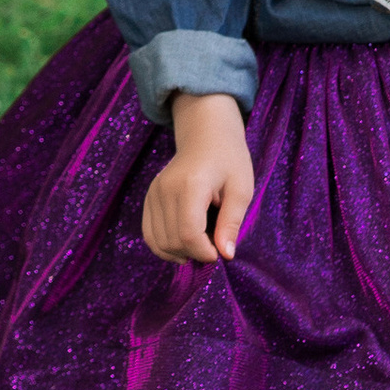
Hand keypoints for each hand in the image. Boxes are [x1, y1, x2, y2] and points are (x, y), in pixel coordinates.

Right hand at [142, 92, 254, 262]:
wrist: (206, 134)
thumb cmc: (229, 159)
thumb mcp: (241, 189)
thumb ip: (232, 222)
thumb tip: (226, 255)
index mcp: (190, 185)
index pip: (188, 233)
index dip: (204, 252)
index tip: (221, 254)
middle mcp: (165, 190)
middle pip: (172, 240)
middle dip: (195, 253)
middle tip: (215, 246)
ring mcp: (153, 193)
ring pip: (158, 242)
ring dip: (180, 252)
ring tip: (202, 244)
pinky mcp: (149, 198)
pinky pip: (149, 234)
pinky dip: (165, 247)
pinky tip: (184, 246)